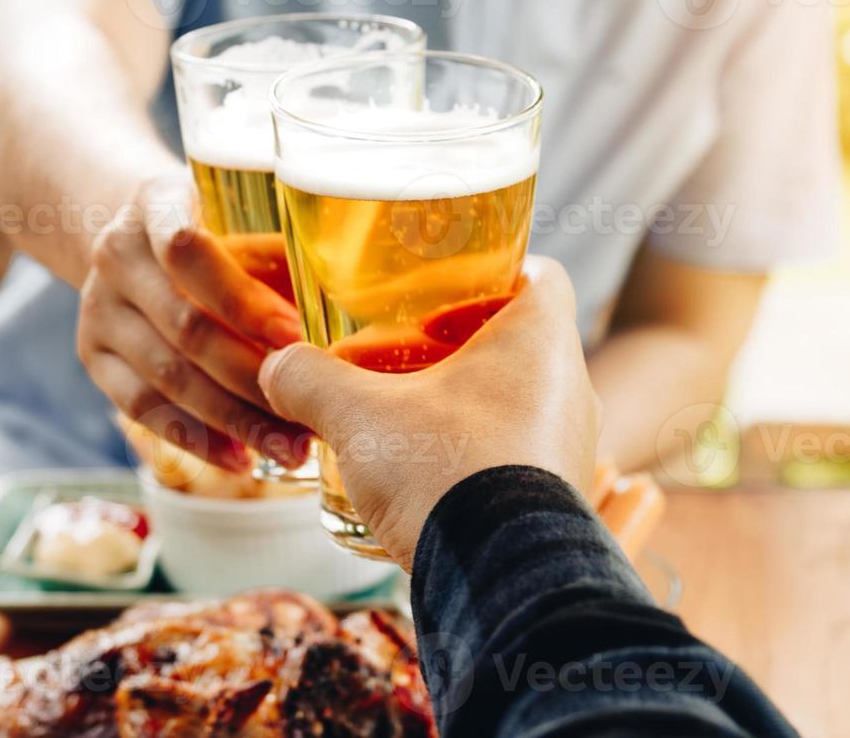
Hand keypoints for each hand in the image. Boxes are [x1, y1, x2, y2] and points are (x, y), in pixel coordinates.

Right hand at [78, 173, 312, 473]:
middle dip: (253, 376)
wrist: (138, 236)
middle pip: (185, 326)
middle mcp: (116, 253)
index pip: (187, 249)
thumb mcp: (243, 218)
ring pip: (167, 377)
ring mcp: (97, 307)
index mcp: (156, 201)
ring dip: (234, 419)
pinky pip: (142, 408)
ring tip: (289, 449)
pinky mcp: (92, 355)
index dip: (243, 299)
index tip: (296, 336)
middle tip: (311, 412)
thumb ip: (283, 259)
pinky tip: (241, 458)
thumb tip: (350, 324)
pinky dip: (196, 438)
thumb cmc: (217, 230)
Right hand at [257, 256, 600, 569]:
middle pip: (517, 340)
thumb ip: (310, 379)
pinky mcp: (560, 499)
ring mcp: (571, 447)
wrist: (498, 580)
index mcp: (541, 340)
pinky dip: (476, 450)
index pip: (540, 272)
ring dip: (462, 400)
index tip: (440, 291)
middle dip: (455, 343)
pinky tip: (423, 471)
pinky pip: (519, 453)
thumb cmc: (444, 471)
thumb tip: (277, 367)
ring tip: (400, 416)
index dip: (491, 270)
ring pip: (518, 399)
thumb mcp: (359, 416)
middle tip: (399, 354)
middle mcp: (571, 387)